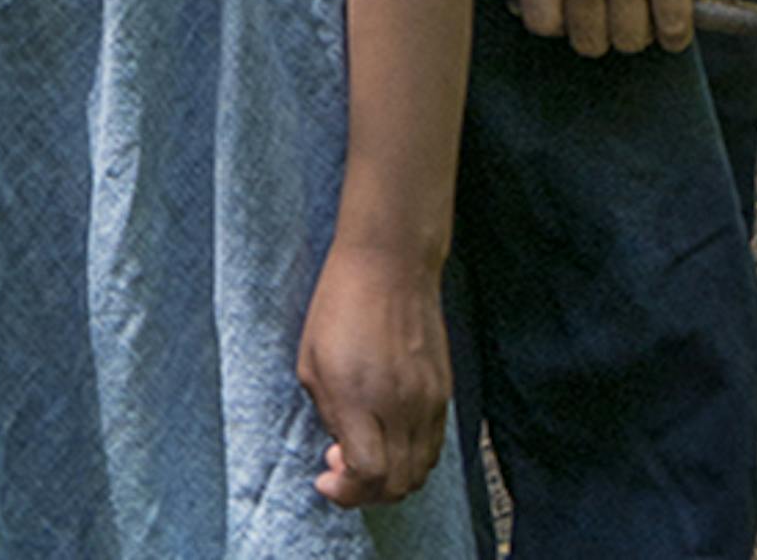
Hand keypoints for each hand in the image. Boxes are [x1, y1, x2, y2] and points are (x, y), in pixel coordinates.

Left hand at [297, 240, 450, 508]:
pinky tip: (390, 438)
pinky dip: (413, 458)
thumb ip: (328, 414)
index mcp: (360, 397)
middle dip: (366, 493)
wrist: (391, 261)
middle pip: (397, 484)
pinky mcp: (445, 390)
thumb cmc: (340, 303)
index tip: (325, 479)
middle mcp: (401, 406)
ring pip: (421, 471)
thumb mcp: (311, 360)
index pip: (367, 475)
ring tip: (367, 455)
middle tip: (341, 469)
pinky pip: (434, 446)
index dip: (345, 492)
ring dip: (392, 480)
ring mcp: (429, 400)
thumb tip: (342, 450)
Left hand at [518, 0, 720, 57]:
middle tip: (619, 8)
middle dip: (603, 30)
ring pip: (630, 42)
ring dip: (641, 31)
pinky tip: (675, 8)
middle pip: (588, 41)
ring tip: (648, 4)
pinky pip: (672, 32)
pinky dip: (675, 30)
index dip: (561, 23)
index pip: (541, 21)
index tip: (577, 12)